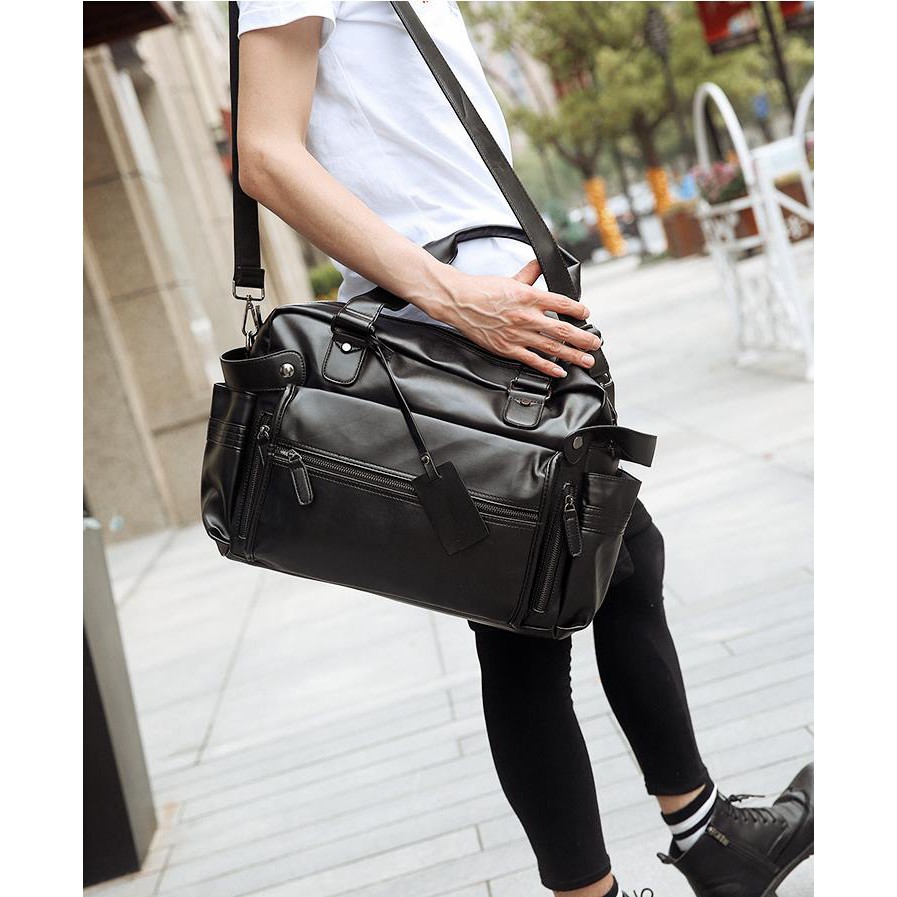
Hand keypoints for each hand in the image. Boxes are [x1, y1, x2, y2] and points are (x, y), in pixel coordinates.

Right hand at [417, 259, 600, 378]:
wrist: (459, 301)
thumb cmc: (482, 290)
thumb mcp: (511, 277)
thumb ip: (530, 272)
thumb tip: (541, 262)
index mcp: (529, 296)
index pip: (562, 303)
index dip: (578, 310)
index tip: (586, 314)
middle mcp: (526, 316)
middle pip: (562, 329)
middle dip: (583, 339)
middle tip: (595, 343)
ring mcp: (518, 334)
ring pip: (552, 347)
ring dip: (572, 355)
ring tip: (586, 360)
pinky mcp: (507, 348)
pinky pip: (532, 360)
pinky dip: (548, 367)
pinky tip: (559, 371)